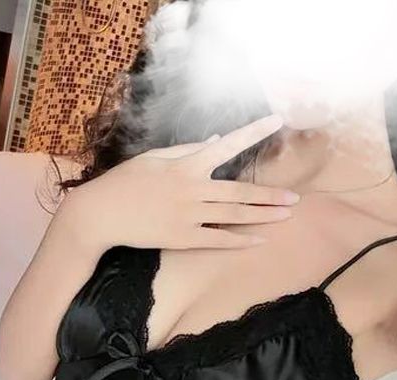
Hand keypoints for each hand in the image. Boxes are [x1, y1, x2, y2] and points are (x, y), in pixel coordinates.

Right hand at [57, 114, 299, 252]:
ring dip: (263, 216)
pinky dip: (239, 241)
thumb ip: (186, 151)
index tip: (277, 121)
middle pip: (240, 192)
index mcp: (186, 165)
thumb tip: (214, 141)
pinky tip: (259, 240)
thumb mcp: (154, 159)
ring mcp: (189, 216)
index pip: (227, 144)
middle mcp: (193, 189)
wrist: (101, 214)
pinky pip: (218, 240)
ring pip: (234, 216)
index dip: (253, 132)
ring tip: (285, 215)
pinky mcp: (182, 238)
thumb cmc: (125, 182)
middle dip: (270, 195)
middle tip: (295, 198)